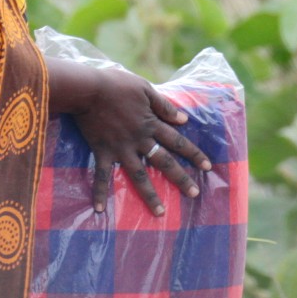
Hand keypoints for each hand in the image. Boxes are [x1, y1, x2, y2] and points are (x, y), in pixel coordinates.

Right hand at [48, 60, 210, 216]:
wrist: (88, 89)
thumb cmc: (117, 85)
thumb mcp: (145, 89)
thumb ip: (164, 106)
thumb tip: (183, 119)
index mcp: (151, 124)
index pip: (177, 141)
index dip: (193, 153)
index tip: (207, 166)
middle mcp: (139, 140)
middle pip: (164, 162)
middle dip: (181, 178)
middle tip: (194, 194)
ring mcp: (121, 148)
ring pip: (139, 176)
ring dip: (150, 195)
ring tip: (160, 212)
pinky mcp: (102, 152)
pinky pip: (101, 176)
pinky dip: (99, 192)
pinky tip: (99, 209)